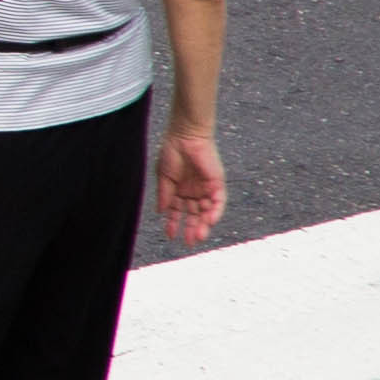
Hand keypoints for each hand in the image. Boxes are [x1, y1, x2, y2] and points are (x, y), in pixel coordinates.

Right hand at [152, 123, 225, 242]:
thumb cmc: (172, 152)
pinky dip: (215, 212)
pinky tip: (209, 221)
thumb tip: (161, 213)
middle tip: (189, 242)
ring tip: (199, 236)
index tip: (170, 236)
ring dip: (203, 224)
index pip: (177, 212)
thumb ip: (164, 195)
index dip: (173, 224)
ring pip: (206, 211)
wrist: (186, 136)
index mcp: (178, 190)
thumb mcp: (164, 177)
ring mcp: (205, 188)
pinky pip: (218, 201)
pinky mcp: (216, 183)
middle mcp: (193, 191)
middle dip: (191, 228)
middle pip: (194, 214)